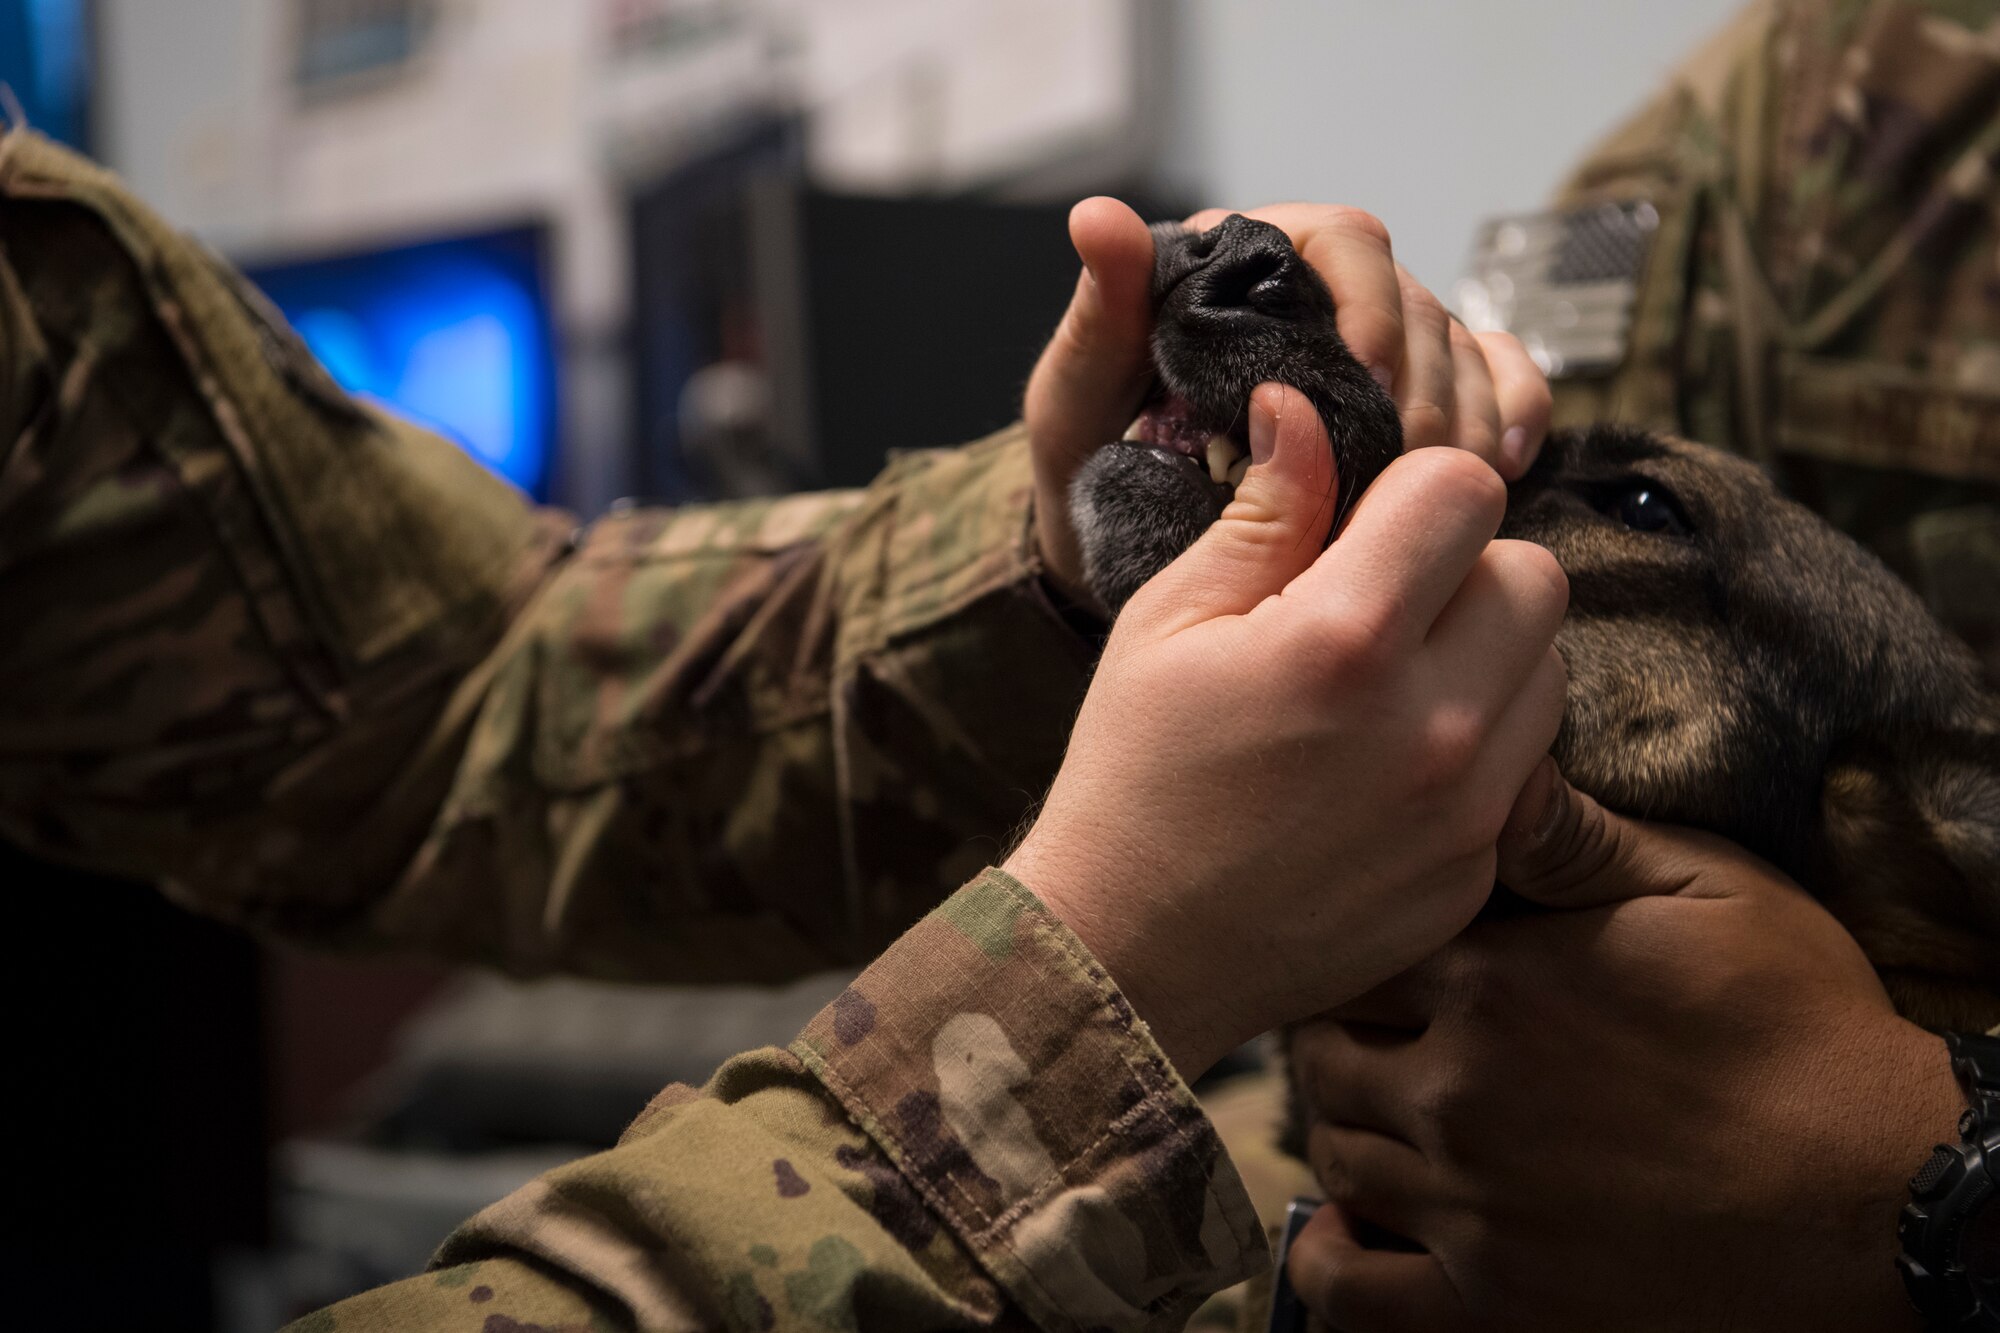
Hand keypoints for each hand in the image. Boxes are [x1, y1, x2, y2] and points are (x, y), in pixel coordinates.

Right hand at [1004, 386, 1567, 1079]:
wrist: (1132, 951)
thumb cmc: (1134, 775)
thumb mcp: (1170, 622)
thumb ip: (1265, 511)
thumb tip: (1307, 407)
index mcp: (1344, 641)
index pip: (1464, 487)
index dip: (1411, 489)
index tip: (1365, 524)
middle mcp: (1432, 724)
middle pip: (1534, 574)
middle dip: (1466, 569)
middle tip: (1382, 607)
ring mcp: (1467, 810)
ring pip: (1550, 667)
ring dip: (1487, 654)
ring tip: (1390, 688)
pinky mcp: (1478, 870)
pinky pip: (1526, 764)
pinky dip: (1479, 746)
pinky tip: (1388, 769)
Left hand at [1024, 197, 1552, 603]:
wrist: (1114, 542)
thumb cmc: (1090, 456)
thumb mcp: (1076, 390)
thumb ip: (1101, 310)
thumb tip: (1096, 216)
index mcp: (1253, 263)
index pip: (1344, 241)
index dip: (1370, 306)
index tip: (1365, 381)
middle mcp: (1326, 292)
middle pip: (1416, 304)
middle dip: (1422, 385)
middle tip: (1405, 465)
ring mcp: (1382, 344)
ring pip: (1462, 348)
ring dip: (1468, 414)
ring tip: (1451, 487)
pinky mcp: (1419, 399)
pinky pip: (1496, 382)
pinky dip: (1514, 411)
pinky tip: (1509, 462)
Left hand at [1286, 761, 1965, 1332]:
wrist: (1880, 1191)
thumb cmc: (1801, 1029)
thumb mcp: (1704, 892)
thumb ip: (1574, 839)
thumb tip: (1489, 775)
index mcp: (1493, 984)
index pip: (1354, 954)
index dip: (1357, 952)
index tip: (1375, 955)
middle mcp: (1457, 1092)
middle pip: (1326, 1055)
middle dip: (1338, 1037)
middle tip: (1370, 1035)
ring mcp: (1469, 1205)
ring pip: (1335, 1156)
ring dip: (1342, 1129)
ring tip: (1377, 1113)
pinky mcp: (1495, 1304)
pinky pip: (1352, 1292)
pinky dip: (1330, 1259)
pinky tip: (1350, 1230)